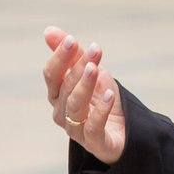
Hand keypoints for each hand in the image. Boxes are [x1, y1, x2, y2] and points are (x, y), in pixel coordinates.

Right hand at [42, 25, 125, 164]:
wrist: (124, 130)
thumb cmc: (101, 99)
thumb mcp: (89, 72)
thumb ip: (72, 54)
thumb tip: (49, 30)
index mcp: (57, 94)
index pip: (51, 75)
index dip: (60, 57)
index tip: (71, 40)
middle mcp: (62, 112)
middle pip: (65, 88)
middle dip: (78, 67)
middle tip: (94, 50)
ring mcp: (76, 129)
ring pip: (75, 106)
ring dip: (85, 86)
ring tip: (95, 69)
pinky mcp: (95, 143)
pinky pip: (93, 127)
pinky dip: (100, 110)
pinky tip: (109, 94)